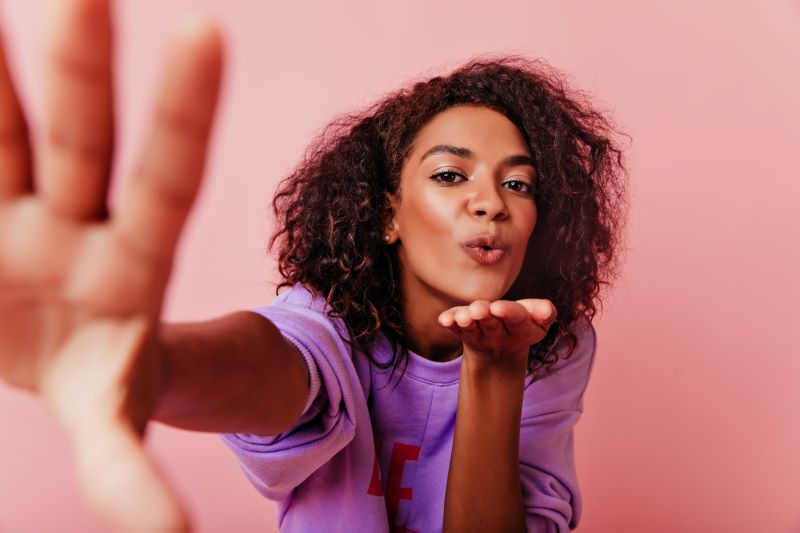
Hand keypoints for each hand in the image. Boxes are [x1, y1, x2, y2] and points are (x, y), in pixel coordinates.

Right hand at [0, 1, 222, 530]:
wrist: (45, 351)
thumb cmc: (95, 378)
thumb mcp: (111, 424)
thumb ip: (132, 474)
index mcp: (130, 262)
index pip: (168, 177)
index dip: (185, 113)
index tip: (208, 32)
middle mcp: (75, 219)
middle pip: (81, 139)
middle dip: (79, 69)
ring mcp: (16, 208)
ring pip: (4, 128)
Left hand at [437, 299, 556, 368]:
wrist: (500, 350)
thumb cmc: (521, 325)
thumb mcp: (537, 320)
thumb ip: (544, 312)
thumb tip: (547, 310)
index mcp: (520, 329)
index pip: (516, 320)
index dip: (508, 313)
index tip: (499, 307)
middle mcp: (498, 335)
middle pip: (491, 324)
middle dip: (485, 315)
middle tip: (479, 309)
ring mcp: (478, 336)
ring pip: (472, 329)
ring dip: (467, 322)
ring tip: (463, 316)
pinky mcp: (462, 333)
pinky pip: (455, 330)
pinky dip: (450, 324)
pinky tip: (445, 319)